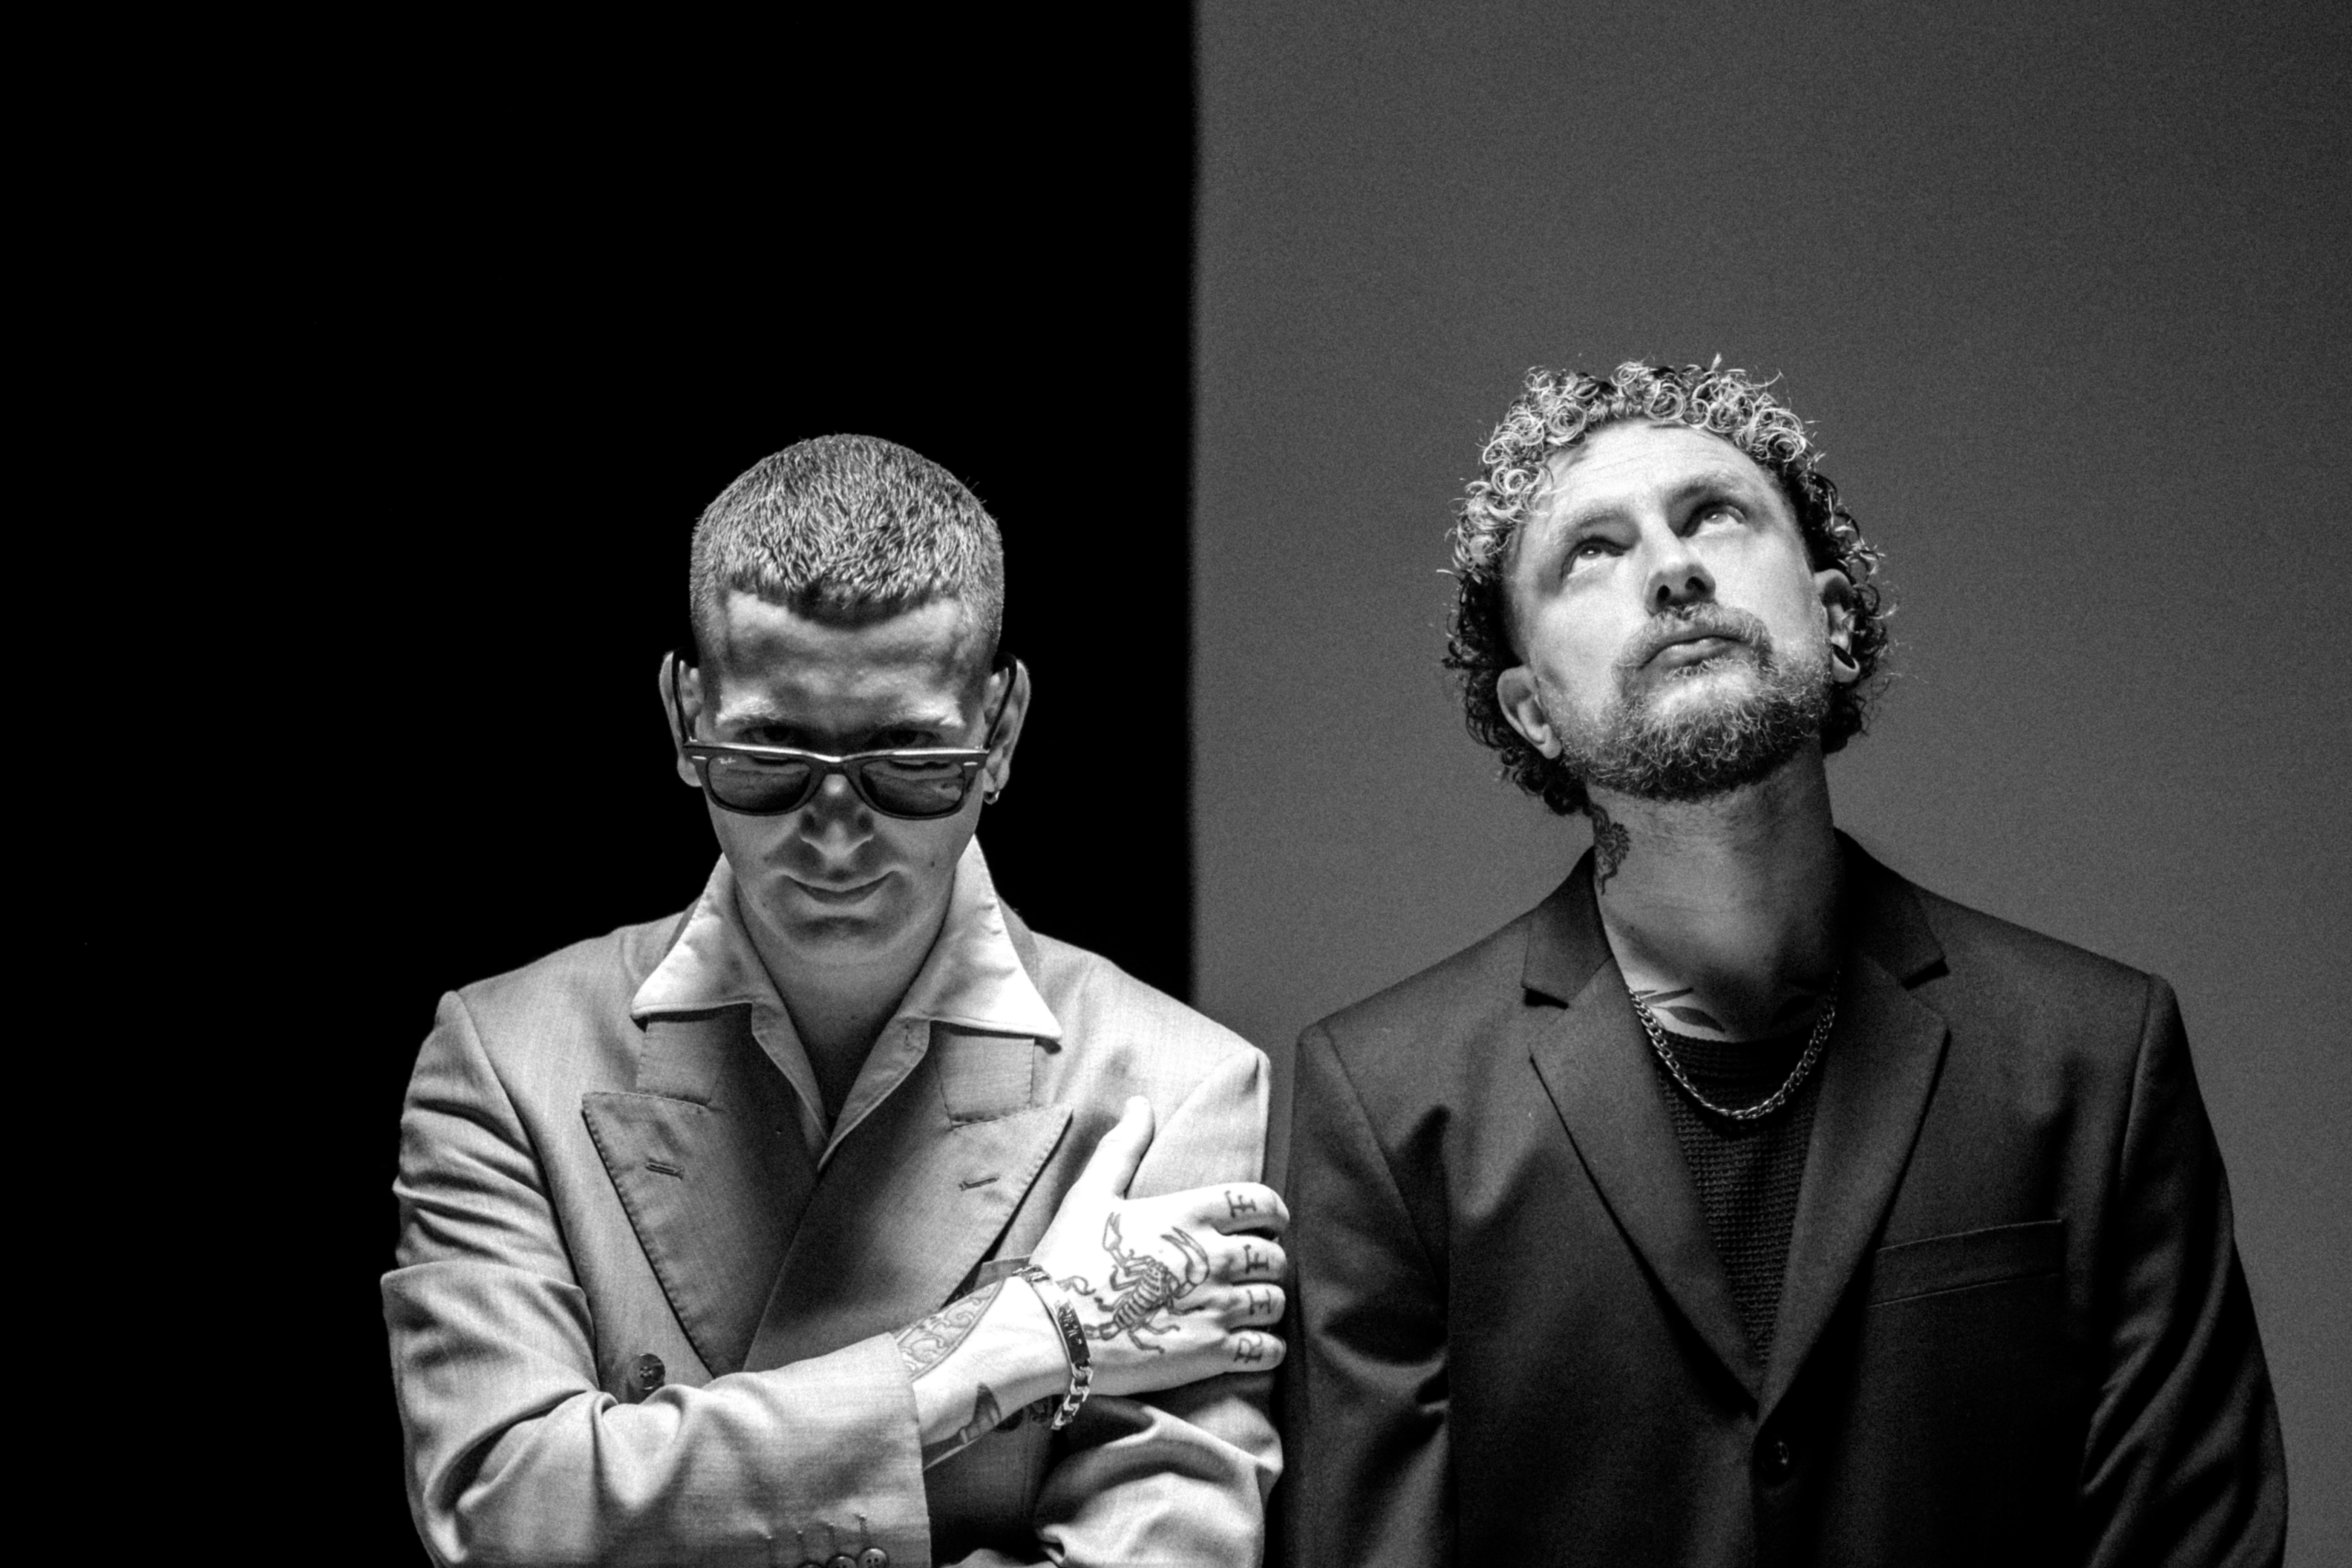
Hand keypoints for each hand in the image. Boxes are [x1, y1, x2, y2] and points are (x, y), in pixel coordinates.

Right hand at [1028, 1095, 1288, 1394]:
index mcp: (1190, 1213)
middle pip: (1274, 1256)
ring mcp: (1216, 1306)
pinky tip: (1254, 1346)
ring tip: (1249, 1307)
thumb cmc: (1069, 1259)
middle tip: (1251, 1270)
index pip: (1260, 1202)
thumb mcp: (1091, 1193)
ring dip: (1267, 1303)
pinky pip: (1267, 1350)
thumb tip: (1140, 1104)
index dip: (1272, 1212)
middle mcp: (1213, 1257)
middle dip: (1268, 1262)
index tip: (1269, 1223)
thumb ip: (1122, 1147)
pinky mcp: (1212, 1351)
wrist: (1050, 1331)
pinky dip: (1268, 1349)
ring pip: (1274, 1301)